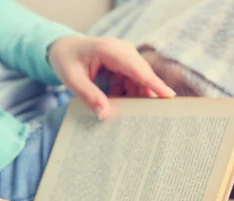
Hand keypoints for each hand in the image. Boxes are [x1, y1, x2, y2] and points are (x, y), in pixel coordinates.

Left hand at [48, 36, 175, 119]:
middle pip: (143, 75)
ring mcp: (127, 56)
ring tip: (133, 115)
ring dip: (137, 98)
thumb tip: (104, 114)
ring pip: (141, 81)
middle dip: (149, 96)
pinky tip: (121, 104)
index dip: (153, 83)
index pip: (136, 68)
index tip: (168, 96)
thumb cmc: (67, 61)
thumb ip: (89, 95)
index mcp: (109, 49)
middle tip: (156, 117)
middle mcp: (123, 50)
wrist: (64, 48)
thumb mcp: (72, 79)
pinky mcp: (126, 64)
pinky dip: (129, 94)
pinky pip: (135, 82)